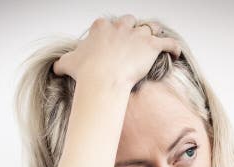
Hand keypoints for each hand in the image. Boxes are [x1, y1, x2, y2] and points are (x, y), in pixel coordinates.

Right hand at [52, 15, 181, 89]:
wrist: (102, 78)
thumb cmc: (86, 72)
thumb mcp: (68, 64)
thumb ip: (63, 63)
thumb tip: (55, 68)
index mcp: (101, 28)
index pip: (108, 24)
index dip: (112, 32)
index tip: (113, 42)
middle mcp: (120, 27)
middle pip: (129, 21)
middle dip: (131, 29)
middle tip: (133, 42)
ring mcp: (136, 35)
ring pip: (149, 28)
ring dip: (151, 35)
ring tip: (155, 44)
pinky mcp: (151, 46)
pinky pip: (168, 42)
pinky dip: (173, 47)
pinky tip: (177, 52)